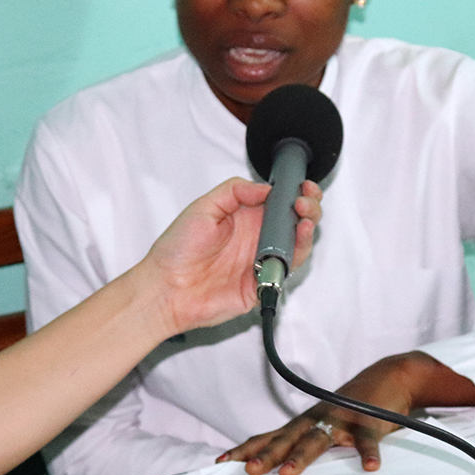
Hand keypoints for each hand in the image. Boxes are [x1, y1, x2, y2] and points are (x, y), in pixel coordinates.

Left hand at [138, 176, 322, 335]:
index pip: (279, 200)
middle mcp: (256, 237)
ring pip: (297, 243)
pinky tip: (297, 238)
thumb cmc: (177, 250)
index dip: (295, 191)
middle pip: (294, 220)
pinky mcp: (264, 283)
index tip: (302, 186)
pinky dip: (298, 253)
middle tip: (305, 201)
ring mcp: (262, 260)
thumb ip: (234, 191)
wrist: (166, 289)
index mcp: (244, 216)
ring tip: (304, 218)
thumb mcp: (203, 207)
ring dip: (307, 228)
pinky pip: (289, 268)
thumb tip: (266, 188)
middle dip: (308, 207)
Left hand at [219, 352, 474, 474]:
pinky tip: (370, 467)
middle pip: (287, 439)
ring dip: (301, 457)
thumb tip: (282, 467)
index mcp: (306, 423)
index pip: (270, 437)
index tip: (222, 462)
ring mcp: (342, 419)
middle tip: (248, 471)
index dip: (246, 449)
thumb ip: (307, 442)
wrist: (391, 376)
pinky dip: (367, 453)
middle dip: (266, 455)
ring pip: (318, 439)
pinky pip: (367, 439)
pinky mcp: (369, 421)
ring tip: (287, 474)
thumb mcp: (327, 423)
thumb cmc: (353, 406)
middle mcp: (318, 420)